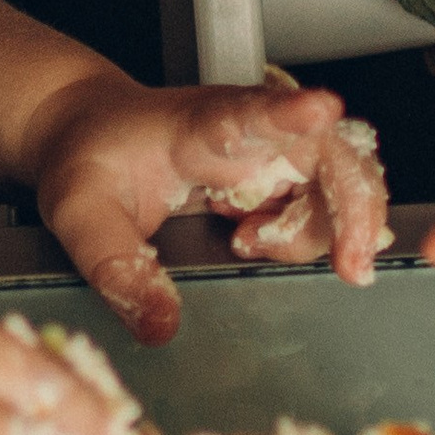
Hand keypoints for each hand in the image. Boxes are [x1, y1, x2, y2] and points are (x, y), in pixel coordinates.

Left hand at [23, 68, 390, 343]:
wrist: (88, 130)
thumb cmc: (89, 155)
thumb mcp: (80, 211)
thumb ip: (117, 265)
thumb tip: (161, 325)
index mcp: (198, 126)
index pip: (250, 114)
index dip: (289, 114)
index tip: (320, 110)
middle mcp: (249, 132)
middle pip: (327, 149)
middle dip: (355, 203)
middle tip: (352, 262)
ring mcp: (270, 151)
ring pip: (337, 181)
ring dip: (326, 228)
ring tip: (252, 246)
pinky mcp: (277, 175)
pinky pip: (326, 203)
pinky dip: (319, 235)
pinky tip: (264, 245)